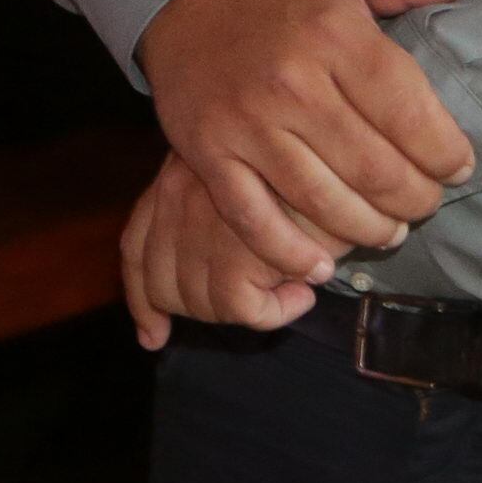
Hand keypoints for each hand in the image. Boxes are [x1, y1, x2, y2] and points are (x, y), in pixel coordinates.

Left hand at [122, 151, 320, 345]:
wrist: (345, 149)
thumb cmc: (309, 158)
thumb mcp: (248, 165)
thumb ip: (218, 202)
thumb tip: (202, 276)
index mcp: (176, 174)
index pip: (136, 248)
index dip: (142, 298)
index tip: (151, 333)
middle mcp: (178, 198)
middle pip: (161, 285)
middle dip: (202, 309)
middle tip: (252, 298)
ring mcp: (204, 225)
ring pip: (201, 305)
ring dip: (244, 307)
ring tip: (287, 283)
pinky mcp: (240, 253)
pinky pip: (244, 313)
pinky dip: (277, 312)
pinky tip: (303, 290)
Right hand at [136, 0, 480, 283]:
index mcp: (336, 35)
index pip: (412, 113)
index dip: (446, 153)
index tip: (458, 166)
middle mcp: (293, 82)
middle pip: (376, 168)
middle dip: (416, 199)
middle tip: (425, 204)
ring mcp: (247, 123)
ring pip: (325, 201)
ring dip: (368, 230)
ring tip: (387, 231)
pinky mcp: (208, 153)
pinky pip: (253, 218)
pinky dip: (289, 253)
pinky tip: (318, 268)